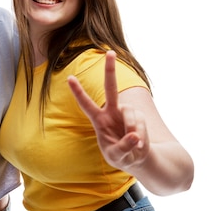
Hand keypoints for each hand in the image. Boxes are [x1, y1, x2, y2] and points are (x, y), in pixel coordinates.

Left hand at [67, 50, 149, 169]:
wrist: (137, 158)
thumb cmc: (120, 156)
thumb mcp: (116, 157)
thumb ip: (123, 148)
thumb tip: (134, 136)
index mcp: (99, 120)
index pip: (86, 104)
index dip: (78, 92)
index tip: (69, 77)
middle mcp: (112, 111)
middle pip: (111, 88)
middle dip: (110, 70)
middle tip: (110, 52)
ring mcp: (126, 113)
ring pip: (130, 113)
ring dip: (132, 129)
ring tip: (134, 145)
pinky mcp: (139, 117)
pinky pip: (140, 123)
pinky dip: (140, 136)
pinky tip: (139, 145)